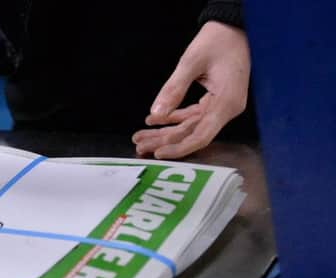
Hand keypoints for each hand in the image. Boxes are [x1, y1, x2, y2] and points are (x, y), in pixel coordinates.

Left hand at [132, 21, 249, 158]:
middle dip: (164, 141)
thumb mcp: (191, 62)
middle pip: (192, 133)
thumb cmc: (218, 39)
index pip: (202, 136)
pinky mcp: (213, 101)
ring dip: (164, 132)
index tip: (160, 153)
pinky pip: (190, 115)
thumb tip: (156, 112)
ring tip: (141, 137)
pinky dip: (172, 119)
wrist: (233, 27)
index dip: (180, 147)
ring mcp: (220, 106)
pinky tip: (153, 121)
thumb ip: (174, 89)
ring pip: (188, 126)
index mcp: (226, 103)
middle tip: (140, 146)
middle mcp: (225, 109)